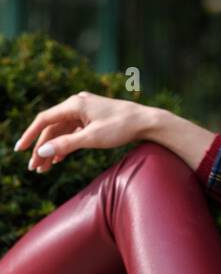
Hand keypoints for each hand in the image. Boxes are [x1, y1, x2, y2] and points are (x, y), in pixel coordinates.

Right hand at [13, 91, 151, 172]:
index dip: (30, 135)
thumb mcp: (92, 138)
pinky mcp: (92, 118)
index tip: (19, 150)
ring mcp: (85, 111)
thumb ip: (66, 145)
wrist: (147, 122)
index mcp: (75, 105)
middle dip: (42, 149)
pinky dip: (65, 145)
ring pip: (62, 131)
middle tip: (34, 169)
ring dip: (53, 149)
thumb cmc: (122, 127)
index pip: (44, 119)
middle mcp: (77, 104)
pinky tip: (58, 159)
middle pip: (52, 128)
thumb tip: (41, 152)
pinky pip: (73, 131)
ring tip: (44, 169)